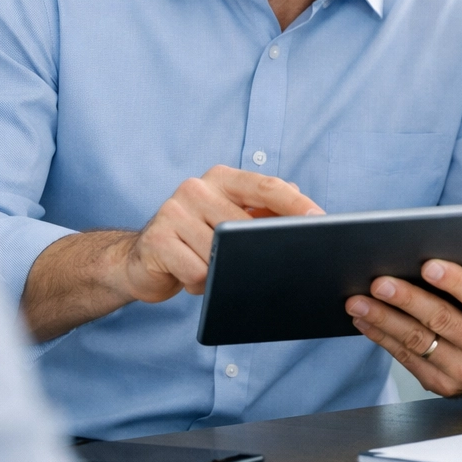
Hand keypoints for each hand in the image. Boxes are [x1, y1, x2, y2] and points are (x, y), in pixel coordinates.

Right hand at [121, 165, 321, 302]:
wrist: (140, 261)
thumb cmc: (195, 241)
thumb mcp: (230, 220)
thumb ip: (264, 211)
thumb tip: (306, 208)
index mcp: (221, 178)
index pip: (267, 186)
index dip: (296, 204)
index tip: (321, 220)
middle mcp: (196, 187)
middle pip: (245, 224)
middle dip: (257, 252)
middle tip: (260, 269)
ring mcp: (173, 210)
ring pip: (220, 252)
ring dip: (222, 272)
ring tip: (212, 272)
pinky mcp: (156, 238)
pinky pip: (197, 271)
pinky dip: (200, 283)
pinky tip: (189, 278)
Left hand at [346, 242, 461, 396]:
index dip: (454, 280)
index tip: (428, 265)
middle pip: (441, 320)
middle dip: (407, 299)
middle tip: (379, 282)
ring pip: (418, 341)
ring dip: (384, 320)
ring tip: (358, 302)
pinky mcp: (442, 385)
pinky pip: (407, 358)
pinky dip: (382, 339)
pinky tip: (365, 322)